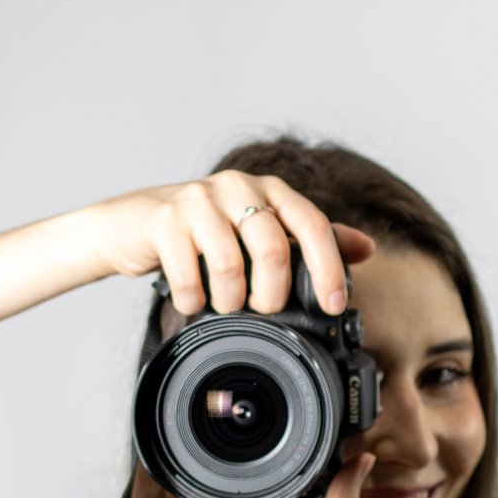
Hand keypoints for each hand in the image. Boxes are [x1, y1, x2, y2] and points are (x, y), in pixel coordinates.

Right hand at [80, 169, 375, 315]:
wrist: (131, 223)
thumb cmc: (202, 230)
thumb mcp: (258, 229)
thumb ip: (306, 238)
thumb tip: (365, 248)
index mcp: (268, 189)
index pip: (312, 224)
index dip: (328, 268)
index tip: (333, 306)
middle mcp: (236, 186)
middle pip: (273, 248)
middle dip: (272, 295)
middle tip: (263, 311)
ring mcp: (198, 199)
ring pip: (230, 265)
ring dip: (229, 301)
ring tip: (223, 306)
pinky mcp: (164, 219)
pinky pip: (188, 274)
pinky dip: (193, 301)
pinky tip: (192, 302)